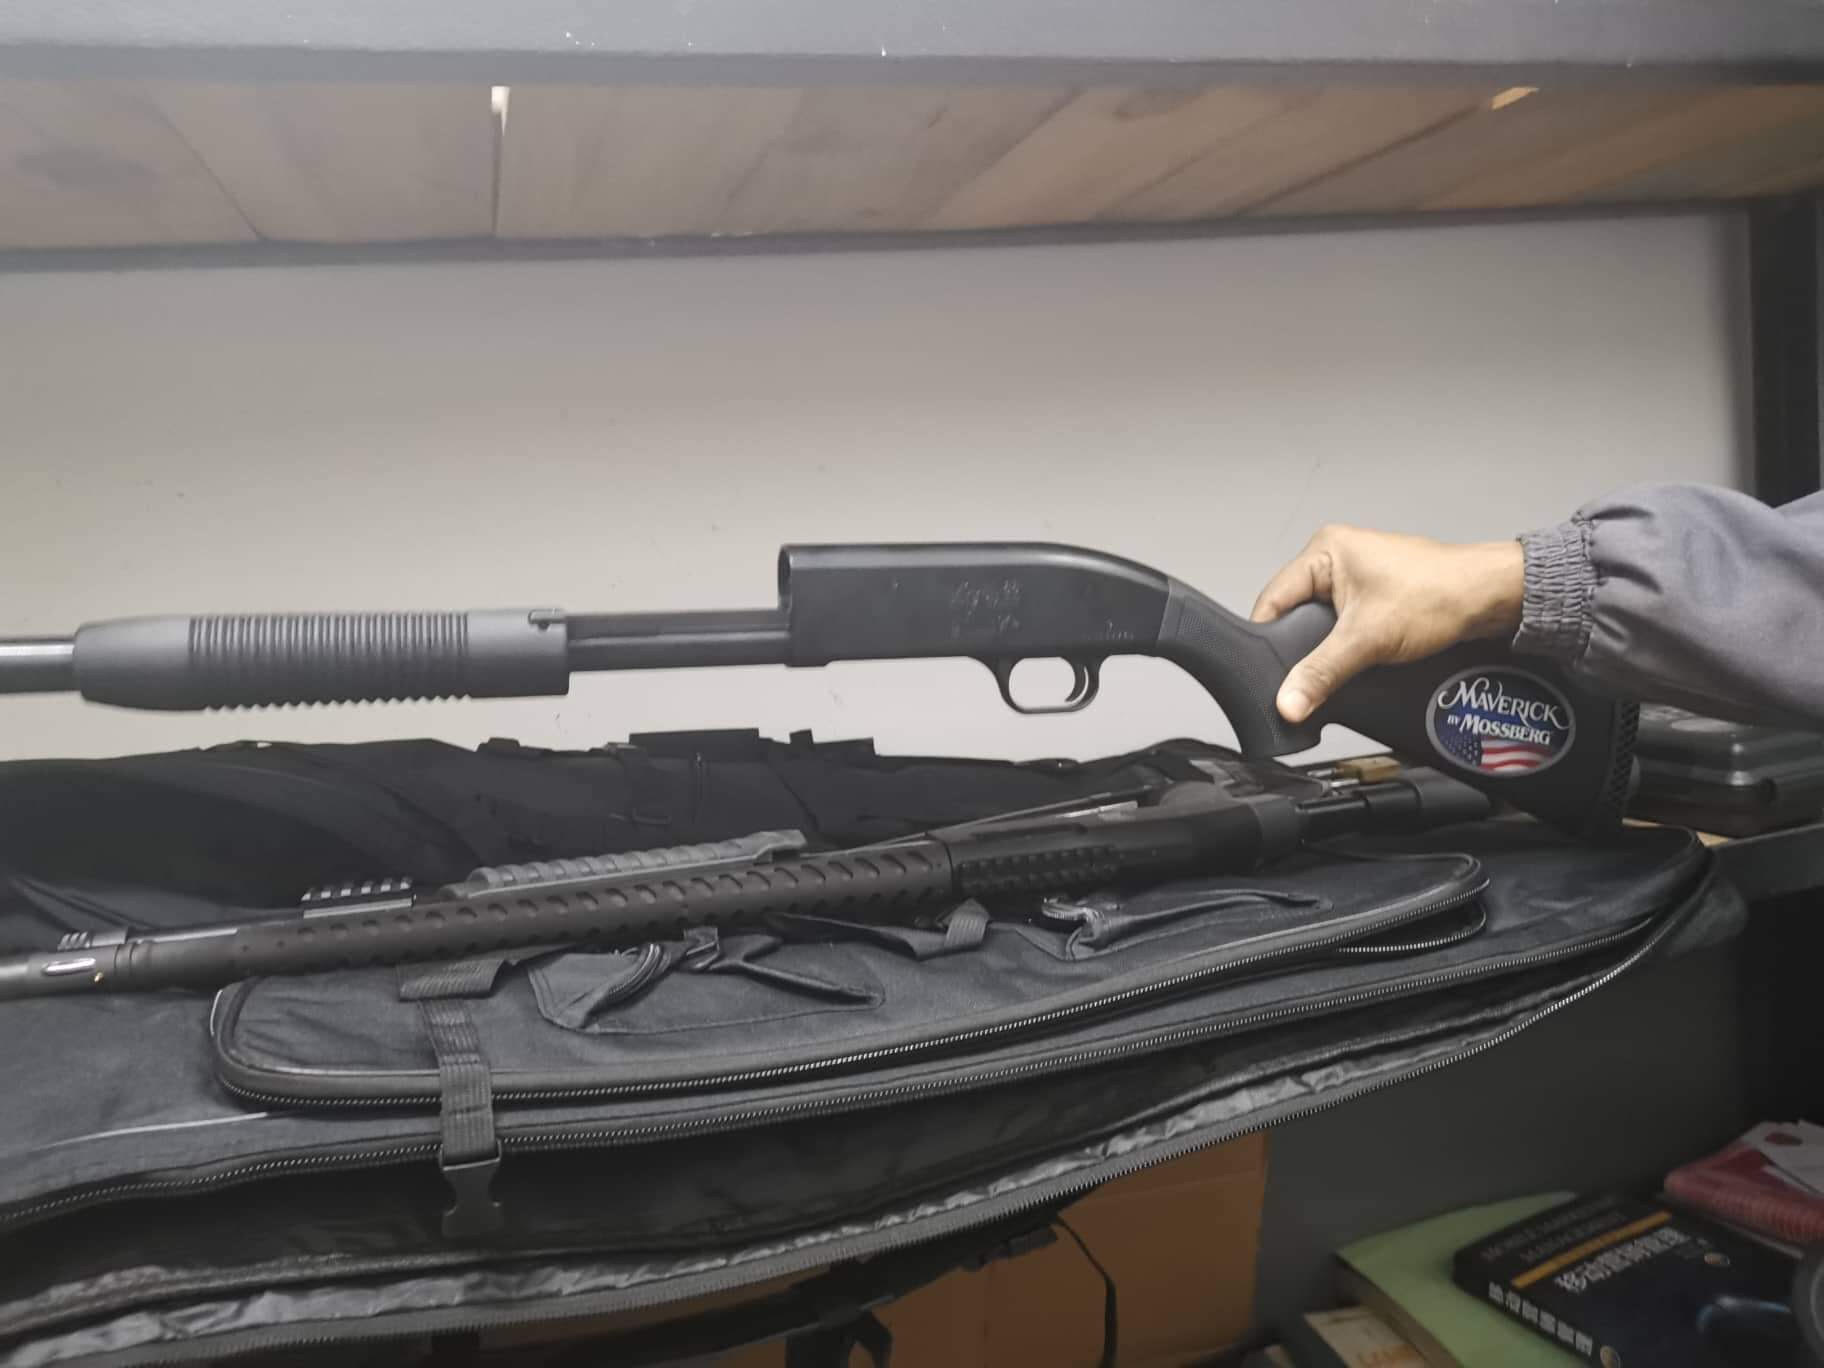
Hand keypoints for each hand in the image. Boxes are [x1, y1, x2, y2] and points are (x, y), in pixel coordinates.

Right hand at [1251, 525, 1524, 723]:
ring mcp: (1355, 577)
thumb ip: (1321, 673)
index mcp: (1324, 550)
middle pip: (1293, 614)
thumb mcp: (1368, 639)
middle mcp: (1335, 558)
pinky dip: (1345, 647)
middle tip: (1305, 673)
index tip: (1267, 674)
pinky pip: (1342, 626)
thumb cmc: (1441, 594)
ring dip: (1326, 648)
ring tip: (1335, 664)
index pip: (1273, 599)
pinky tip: (1352, 661)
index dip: (1267, 639)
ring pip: (1318, 623)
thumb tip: (1287, 702)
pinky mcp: (1373, 596)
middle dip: (1299, 646)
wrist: (1491, 598)